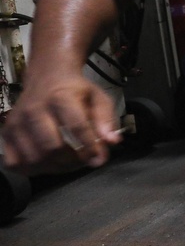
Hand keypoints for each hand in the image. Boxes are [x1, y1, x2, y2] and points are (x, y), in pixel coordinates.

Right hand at [1, 75, 121, 175]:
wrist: (46, 76)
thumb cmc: (76, 90)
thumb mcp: (98, 97)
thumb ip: (106, 119)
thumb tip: (112, 142)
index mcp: (61, 97)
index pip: (76, 126)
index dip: (90, 147)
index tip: (98, 159)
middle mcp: (35, 109)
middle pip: (51, 148)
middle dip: (71, 161)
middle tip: (82, 160)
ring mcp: (17, 122)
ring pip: (33, 158)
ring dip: (54, 167)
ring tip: (67, 161)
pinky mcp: (6, 133)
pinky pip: (14, 163)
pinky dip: (31, 169)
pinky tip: (46, 162)